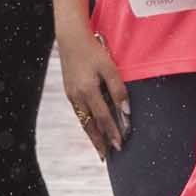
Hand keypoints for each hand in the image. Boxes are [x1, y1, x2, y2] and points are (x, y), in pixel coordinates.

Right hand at [55, 22, 128, 157]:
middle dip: (99, 142)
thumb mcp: (109, 66)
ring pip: (83, 121)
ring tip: (100, 147)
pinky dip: (86, 123)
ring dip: (92, 135)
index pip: (103, 118)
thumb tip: (126, 110)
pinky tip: (91, 127)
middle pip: (90, 125)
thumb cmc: (93, 51)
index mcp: (88, 91)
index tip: (119, 145)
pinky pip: (79, 113)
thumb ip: (118, 88)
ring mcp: (71, 95)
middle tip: (106, 156)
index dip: (112, 133)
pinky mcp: (69, 92)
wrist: (71, 39)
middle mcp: (77, 97)